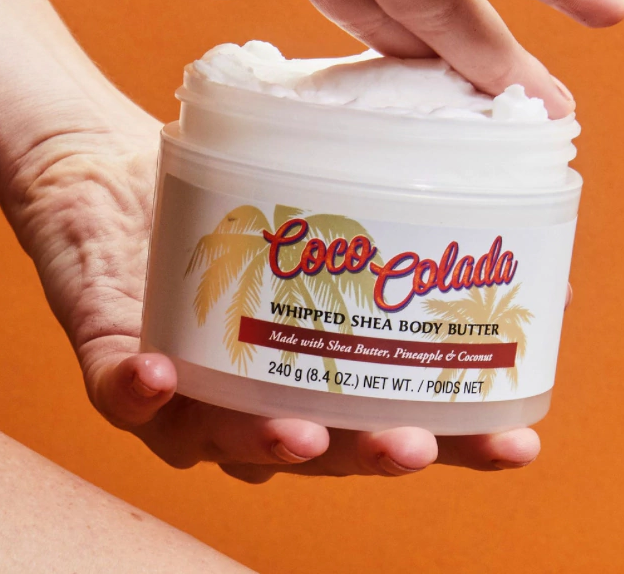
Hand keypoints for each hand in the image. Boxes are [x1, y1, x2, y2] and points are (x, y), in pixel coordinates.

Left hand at [7, 119, 543, 480]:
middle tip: (416, 443)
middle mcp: (252, 391)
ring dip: (261, 443)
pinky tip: (161, 375)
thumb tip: (497, 178)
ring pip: (219, 442)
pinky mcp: (114, 351)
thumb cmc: (222, 194)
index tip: (515, 439)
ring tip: (303, 431)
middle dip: (367, 457)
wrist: (108, 167)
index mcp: (310, 365)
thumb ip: (385, 194)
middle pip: (315, 451)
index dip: (451, 442)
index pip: (387, 418)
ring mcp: (182, 382)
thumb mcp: (313, 191)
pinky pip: (116, 390)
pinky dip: (138, 392)